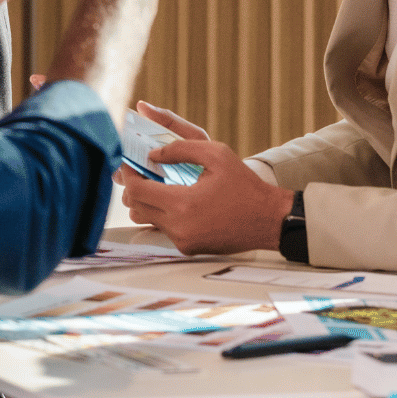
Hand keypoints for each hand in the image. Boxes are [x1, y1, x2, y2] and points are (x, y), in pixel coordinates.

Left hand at [116, 103, 293, 254]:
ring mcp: (183, 241)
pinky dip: (162, 213)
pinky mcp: (189, 248)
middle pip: (136, 207)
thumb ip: (181, 149)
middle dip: (132, 187)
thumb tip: (153, 154)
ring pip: (146, 219)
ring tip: (155, 183)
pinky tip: (175, 198)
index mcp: (183, 204)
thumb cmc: (245, 185)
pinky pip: (163, 229)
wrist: (268, 220)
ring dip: (145, 201)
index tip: (130, 162)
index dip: (128, 174)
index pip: (136, 190)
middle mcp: (179, 227)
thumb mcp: (216, 154)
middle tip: (138, 170)